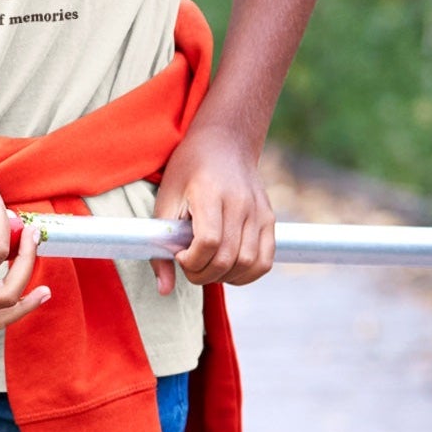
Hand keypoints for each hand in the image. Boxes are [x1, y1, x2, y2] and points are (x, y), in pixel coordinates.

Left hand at [151, 126, 274, 292]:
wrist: (224, 142)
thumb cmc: (188, 168)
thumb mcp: (166, 197)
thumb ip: (161, 242)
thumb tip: (163, 290)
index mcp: (210, 192)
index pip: (208, 241)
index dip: (191, 260)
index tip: (179, 256)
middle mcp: (240, 203)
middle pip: (228, 257)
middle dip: (203, 274)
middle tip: (189, 265)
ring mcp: (259, 212)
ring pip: (249, 264)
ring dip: (225, 277)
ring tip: (207, 265)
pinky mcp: (270, 220)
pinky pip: (265, 261)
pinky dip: (246, 274)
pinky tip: (227, 268)